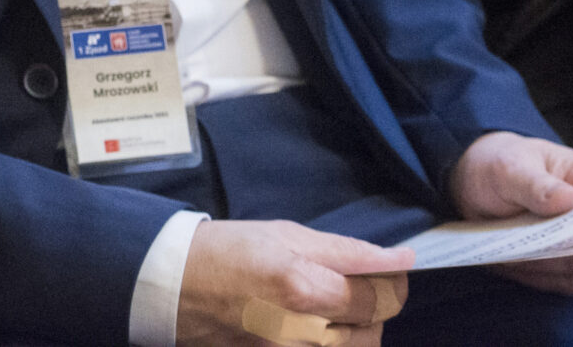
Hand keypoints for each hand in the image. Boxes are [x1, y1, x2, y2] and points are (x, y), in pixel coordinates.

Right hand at [177, 219, 412, 346]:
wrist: (170, 285)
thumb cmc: (226, 251)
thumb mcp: (284, 235)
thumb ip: (347, 252)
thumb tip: (401, 259)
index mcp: (304, 290)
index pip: (381, 300)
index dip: (391, 283)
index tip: (386, 270)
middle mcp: (302, 334)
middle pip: (372, 333)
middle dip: (370, 308)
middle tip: (350, 284)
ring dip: (352, 330)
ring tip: (328, 306)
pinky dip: (327, 342)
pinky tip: (309, 324)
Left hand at [450, 131, 572, 294]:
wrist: (484, 186)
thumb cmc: (502, 168)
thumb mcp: (508, 168)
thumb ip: (536, 184)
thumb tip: (570, 199)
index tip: (545, 230)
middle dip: (556, 250)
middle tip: (518, 244)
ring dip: (542, 266)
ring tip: (511, 251)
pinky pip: (568, 282)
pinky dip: (538, 276)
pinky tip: (515, 262)